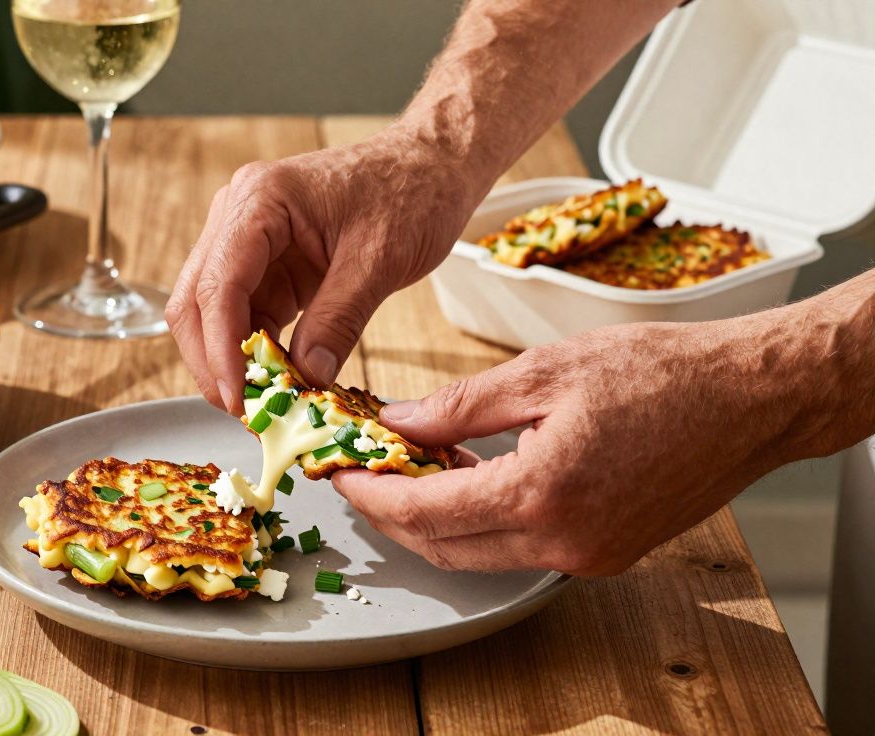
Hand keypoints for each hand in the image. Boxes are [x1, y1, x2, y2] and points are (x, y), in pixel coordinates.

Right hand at [166, 126, 474, 413]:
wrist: (431, 166)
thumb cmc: (411, 192)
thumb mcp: (380, 259)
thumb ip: (339, 319)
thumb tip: (307, 377)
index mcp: (260, 199)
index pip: (217, 284)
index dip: (220, 348)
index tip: (236, 396)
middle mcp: (240, 215)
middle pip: (197, 301)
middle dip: (213, 362)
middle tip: (242, 412)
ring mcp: (249, 241)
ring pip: (214, 315)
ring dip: (232, 362)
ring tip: (262, 407)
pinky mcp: (267, 265)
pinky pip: (247, 317)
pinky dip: (257, 353)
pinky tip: (277, 383)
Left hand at [333, 311, 817, 575]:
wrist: (752, 398)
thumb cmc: (661, 372)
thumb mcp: (544, 371)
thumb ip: (460, 404)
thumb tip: (399, 421)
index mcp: (540, 494)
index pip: (424, 513)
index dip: (371, 495)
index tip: (340, 472)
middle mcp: (562, 542)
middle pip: (444, 546)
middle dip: (393, 513)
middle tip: (362, 473)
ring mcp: (587, 555)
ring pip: (480, 553)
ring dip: (436, 518)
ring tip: (410, 466)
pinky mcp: (606, 552)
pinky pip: (521, 547)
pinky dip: (483, 519)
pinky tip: (470, 474)